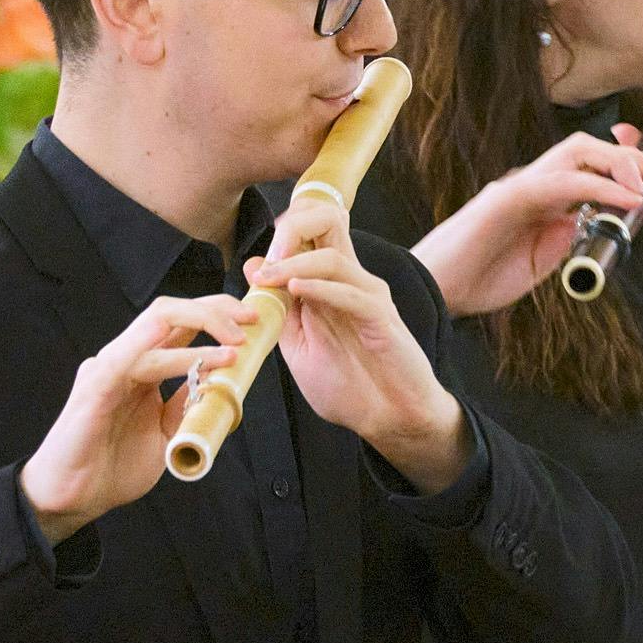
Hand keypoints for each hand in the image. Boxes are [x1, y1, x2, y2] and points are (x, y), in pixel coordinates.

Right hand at [19, 292, 258, 543]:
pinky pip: (125, 360)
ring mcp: (108, 370)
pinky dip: (157, 349)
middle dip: (216, 309)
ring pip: (155, 325)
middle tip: (250, 321)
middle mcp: (125, 359)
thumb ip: (185, 404)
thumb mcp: (167, 431)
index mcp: (142, 366)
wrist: (75, 499)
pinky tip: (183, 349)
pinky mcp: (94, 390)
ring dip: (201, 329)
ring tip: (233, 346)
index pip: (182, 323)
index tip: (255, 322)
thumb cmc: (113, 465)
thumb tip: (214, 382)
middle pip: (171, 312)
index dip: (219, 314)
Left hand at [248, 199, 467, 493]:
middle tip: (267, 255)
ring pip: (333, 257)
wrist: (388, 419)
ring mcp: (371, 296)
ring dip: (295, 263)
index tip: (259, 260)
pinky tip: (296, 290)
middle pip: (329, 223)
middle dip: (294, 226)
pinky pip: (351, 294)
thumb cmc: (348, 385)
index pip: (315, 230)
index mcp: (334, 283)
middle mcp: (354, 280)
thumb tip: (254, 266)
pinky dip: (320, 288)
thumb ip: (279, 309)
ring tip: (267, 278)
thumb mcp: (298, 346)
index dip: (285, 231)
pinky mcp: (382, 319)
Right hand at [413, 132, 642, 317]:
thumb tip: (586, 222)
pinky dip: (598, 186)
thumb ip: (562, 238)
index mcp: (540, 197)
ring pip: (576, 152)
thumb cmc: (480, 277)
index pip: (585, 163)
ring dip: (618, 162)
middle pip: (586, 147)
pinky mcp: (509, 198)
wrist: (436, 290)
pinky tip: (626, 200)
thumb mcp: (537, 260)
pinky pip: (561, 183)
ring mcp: (519, 186)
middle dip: (627, 155)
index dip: (620, 160)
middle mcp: (532, 183)